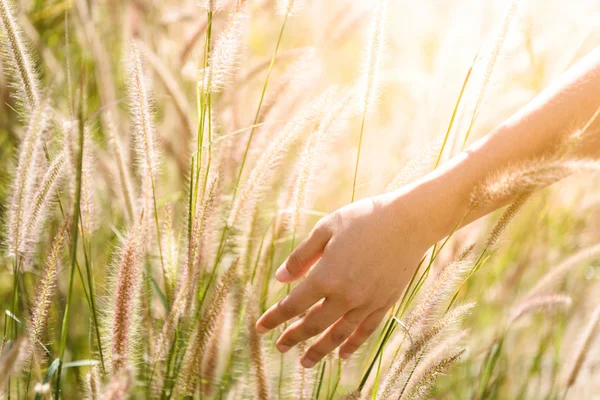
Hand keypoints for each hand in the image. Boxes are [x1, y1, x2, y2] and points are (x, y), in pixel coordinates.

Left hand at [255, 191, 436, 367]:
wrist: (408, 222)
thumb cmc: (363, 219)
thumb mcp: (326, 229)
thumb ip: (301, 257)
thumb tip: (280, 279)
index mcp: (326, 276)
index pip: (293, 305)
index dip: (274, 318)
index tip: (260, 328)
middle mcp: (345, 296)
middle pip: (313, 324)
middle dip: (294, 338)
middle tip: (280, 347)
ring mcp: (366, 303)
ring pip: (338, 334)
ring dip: (320, 350)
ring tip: (306, 362)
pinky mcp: (384, 303)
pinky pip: (365, 331)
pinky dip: (352, 344)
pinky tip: (342, 355)